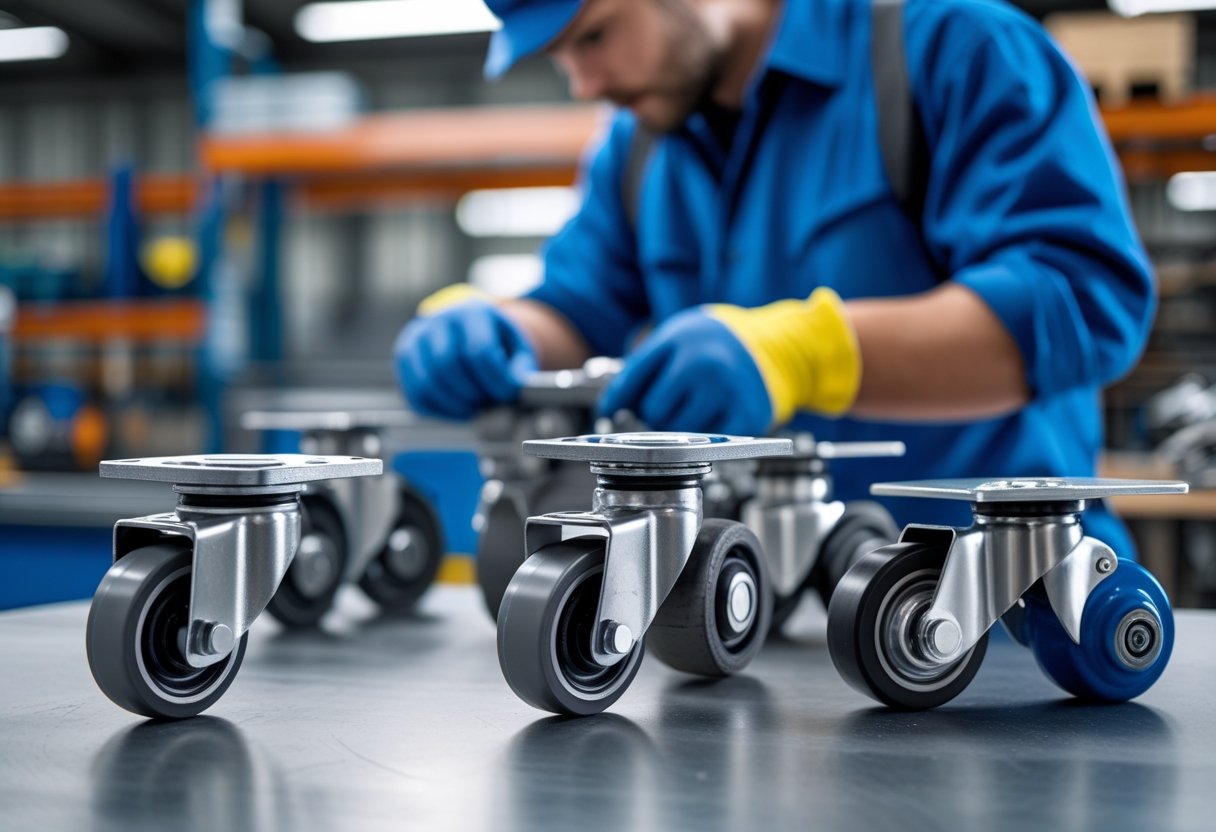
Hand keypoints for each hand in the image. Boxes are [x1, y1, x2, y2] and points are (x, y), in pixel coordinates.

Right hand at [395, 299, 537, 419]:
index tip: (507, 395)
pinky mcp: (405, 357)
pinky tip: (457, 411)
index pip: (478, 350)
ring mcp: (417, 337)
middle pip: (448, 365)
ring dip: (454, 405)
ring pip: (427, 382)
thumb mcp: (517, 347)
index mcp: (472, 312)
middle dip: (472, 394)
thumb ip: (520, 367)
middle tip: (488, 404)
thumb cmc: (497, 341)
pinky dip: (437, 410)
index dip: (495, 380)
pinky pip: (414, 393)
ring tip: (474, 409)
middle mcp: (439, 319)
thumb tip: (515, 386)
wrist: (470, 330)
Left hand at [598, 308, 772, 435]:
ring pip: (679, 432)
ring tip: (698, 407)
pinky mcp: (747, 416)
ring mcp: (727, 390)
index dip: (616, 400)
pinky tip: (715, 418)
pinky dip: (708, 438)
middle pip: (654, 411)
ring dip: (681, 428)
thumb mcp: (677, 339)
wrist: (777, 345)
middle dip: (658, 411)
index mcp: (679, 340)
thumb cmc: (715, 345)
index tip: (607, 414)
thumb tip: (610, 409)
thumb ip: (644, 367)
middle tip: (676, 400)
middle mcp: (702, 363)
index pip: (633, 378)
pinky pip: (709, 443)